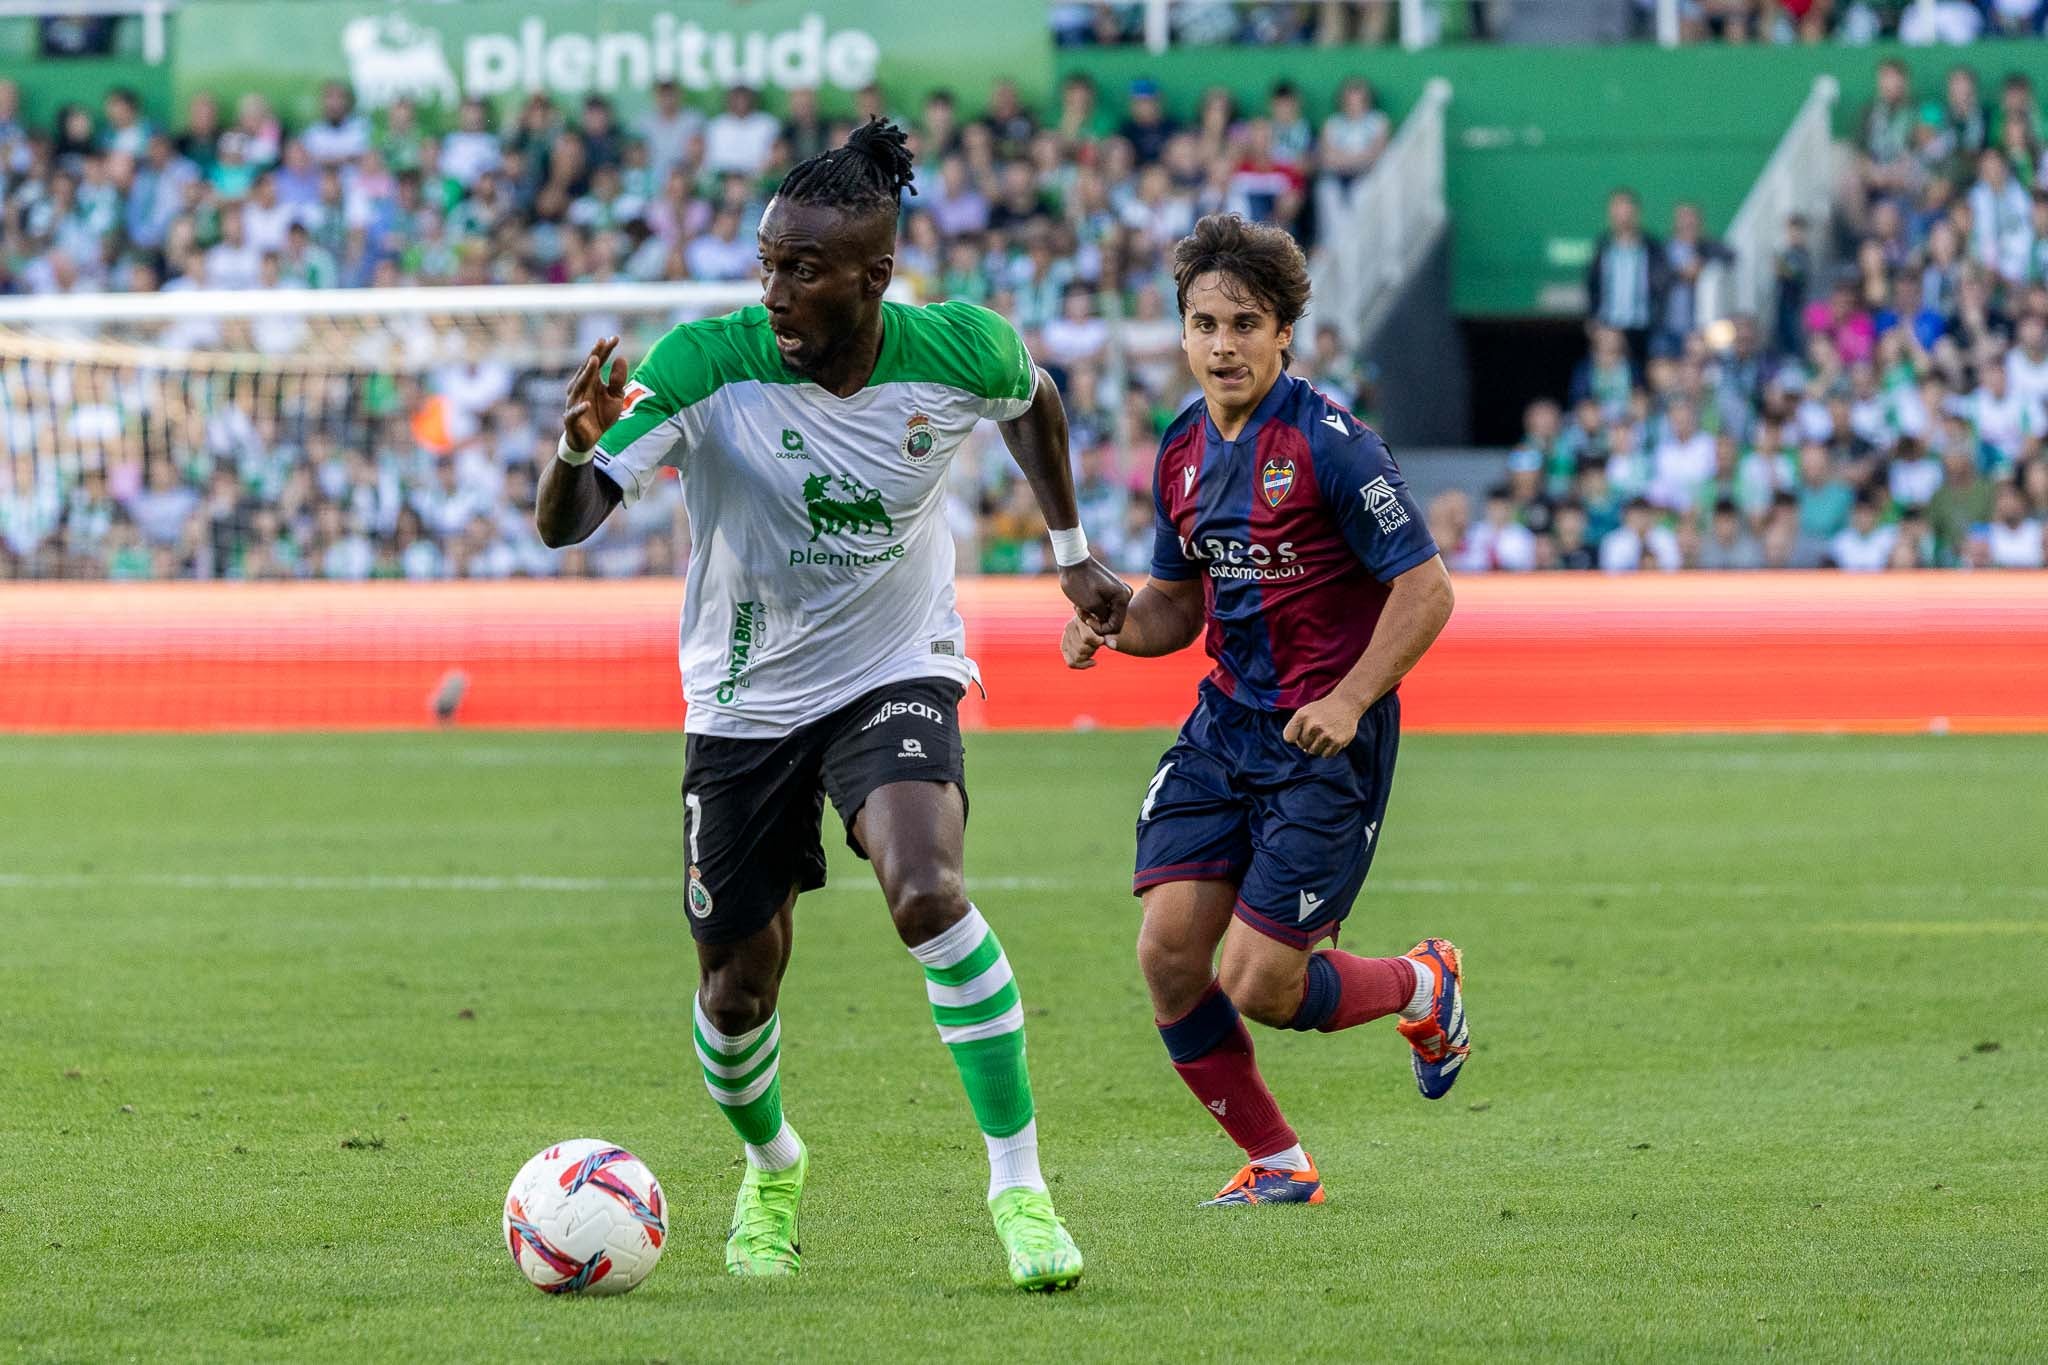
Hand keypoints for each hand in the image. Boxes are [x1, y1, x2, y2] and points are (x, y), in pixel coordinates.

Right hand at [563, 335, 628, 451]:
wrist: (589, 439)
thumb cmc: (601, 415)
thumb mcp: (616, 397)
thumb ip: (618, 380)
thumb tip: (622, 358)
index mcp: (591, 381)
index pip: (598, 362)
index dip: (606, 350)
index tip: (616, 338)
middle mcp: (580, 388)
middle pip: (587, 369)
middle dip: (594, 355)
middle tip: (601, 342)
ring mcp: (574, 402)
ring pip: (579, 385)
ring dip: (586, 374)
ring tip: (594, 360)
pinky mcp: (571, 419)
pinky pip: (574, 413)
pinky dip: (580, 408)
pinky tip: (587, 404)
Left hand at [1057, 557, 1131, 634]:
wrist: (1072, 561)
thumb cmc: (1079, 582)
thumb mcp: (1090, 605)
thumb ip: (1103, 619)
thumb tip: (1110, 628)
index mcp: (1123, 597)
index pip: (1116, 626)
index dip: (1100, 629)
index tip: (1086, 620)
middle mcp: (1126, 594)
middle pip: (1113, 621)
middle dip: (1096, 621)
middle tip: (1080, 612)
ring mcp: (1119, 591)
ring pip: (1107, 615)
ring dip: (1092, 615)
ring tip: (1079, 607)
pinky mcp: (1112, 590)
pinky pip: (1105, 607)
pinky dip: (1093, 608)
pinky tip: (1081, 604)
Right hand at [1061, 612, 1110, 669]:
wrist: (1093, 621)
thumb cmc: (1102, 623)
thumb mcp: (1105, 627)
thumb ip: (1109, 636)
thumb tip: (1114, 645)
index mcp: (1079, 619)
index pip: (1087, 638)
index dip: (1097, 642)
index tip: (1101, 640)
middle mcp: (1069, 627)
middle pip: (1082, 649)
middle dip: (1093, 649)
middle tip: (1097, 644)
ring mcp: (1065, 637)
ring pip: (1077, 657)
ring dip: (1088, 656)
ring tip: (1093, 648)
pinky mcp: (1064, 647)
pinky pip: (1071, 663)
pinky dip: (1083, 665)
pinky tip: (1092, 662)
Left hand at [1282, 692, 1367, 757]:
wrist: (1346, 703)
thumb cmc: (1322, 710)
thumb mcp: (1304, 711)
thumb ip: (1295, 728)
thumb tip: (1303, 750)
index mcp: (1302, 716)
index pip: (1288, 738)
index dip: (1294, 737)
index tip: (1301, 733)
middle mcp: (1313, 725)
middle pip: (1302, 746)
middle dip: (1307, 742)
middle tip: (1316, 733)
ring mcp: (1326, 734)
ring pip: (1313, 752)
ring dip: (1317, 747)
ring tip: (1323, 736)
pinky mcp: (1338, 741)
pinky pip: (1326, 755)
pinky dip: (1327, 751)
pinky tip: (1331, 740)